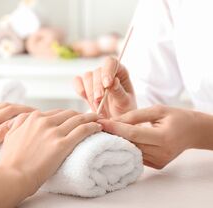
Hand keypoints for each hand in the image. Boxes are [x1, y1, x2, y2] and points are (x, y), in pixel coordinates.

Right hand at [0, 110, 101, 196]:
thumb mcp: (11, 134)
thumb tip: (26, 116)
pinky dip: (92, 127)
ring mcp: (54, 132)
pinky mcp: (62, 144)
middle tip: (90, 117)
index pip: (57, 112)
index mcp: (34, 118)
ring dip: (91, 117)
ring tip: (98, 119)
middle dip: (81, 114)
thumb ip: (20, 122)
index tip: (74, 117)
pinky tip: (98, 127)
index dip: (68, 114)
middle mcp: (45, 122)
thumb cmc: (11, 159)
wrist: (13, 176)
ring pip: (78, 119)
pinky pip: (82, 130)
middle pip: (69, 113)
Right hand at [73, 56, 136, 117]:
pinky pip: (77, 81)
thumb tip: (113, 81)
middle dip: (97, 87)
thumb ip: (119, 92)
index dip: (107, 71)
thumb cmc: (124, 111)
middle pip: (97, 71)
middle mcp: (106, 72)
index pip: (111, 62)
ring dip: (90, 92)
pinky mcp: (85, 86)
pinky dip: (79, 89)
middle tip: (99, 101)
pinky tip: (85, 99)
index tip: (107, 85)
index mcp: (120, 71)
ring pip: (87, 77)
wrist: (115, 121)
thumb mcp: (126, 103)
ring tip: (97, 106)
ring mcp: (95, 78)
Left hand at [98, 105, 212, 168]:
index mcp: (164, 137)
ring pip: (131, 151)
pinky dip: (127, 147)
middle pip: (130, 144)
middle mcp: (161, 153)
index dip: (115, 128)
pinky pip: (137, 155)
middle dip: (113, 135)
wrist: (193, 132)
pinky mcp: (157, 165)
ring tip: (106, 132)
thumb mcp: (157, 110)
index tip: (100, 122)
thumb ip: (135, 115)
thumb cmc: (176, 117)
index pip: (133, 134)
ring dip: (118, 142)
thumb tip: (113, 120)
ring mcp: (159, 161)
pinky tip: (119, 139)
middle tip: (99, 126)